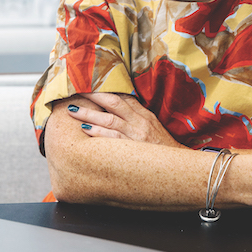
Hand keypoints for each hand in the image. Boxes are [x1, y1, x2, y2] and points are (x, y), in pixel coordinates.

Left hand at [64, 92, 183, 148]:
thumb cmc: (161, 148)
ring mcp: (135, 135)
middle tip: (76, 91)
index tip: (89, 84)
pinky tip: (84, 129)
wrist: (178, 167)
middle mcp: (139, 122)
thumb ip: (136, 115)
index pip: (122, 96)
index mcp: (144, 114)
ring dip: (89, 114)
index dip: (105, 89)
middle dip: (93, 96)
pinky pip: (112, 138)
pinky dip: (97, 132)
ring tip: (73, 109)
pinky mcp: (132, 149)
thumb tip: (118, 105)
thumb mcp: (151, 126)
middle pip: (113, 103)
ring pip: (108, 119)